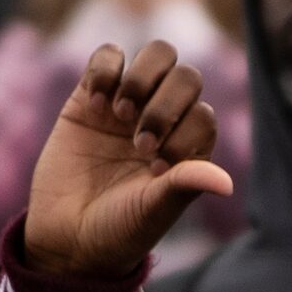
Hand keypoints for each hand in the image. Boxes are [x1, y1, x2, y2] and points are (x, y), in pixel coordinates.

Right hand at [20, 41, 232, 278]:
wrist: (64, 236)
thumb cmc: (116, 230)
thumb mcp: (152, 211)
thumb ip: (185, 185)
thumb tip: (227, 184)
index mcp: (186, 147)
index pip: (203, 114)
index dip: (184, 133)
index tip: (156, 168)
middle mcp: (163, 120)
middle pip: (186, 77)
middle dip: (166, 105)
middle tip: (140, 144)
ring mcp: (128, 106)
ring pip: (157, 55)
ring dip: (143, 79)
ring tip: (119, 113)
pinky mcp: (91, 96)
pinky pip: (108, 56)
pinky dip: (106, 70)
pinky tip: (96, 105)